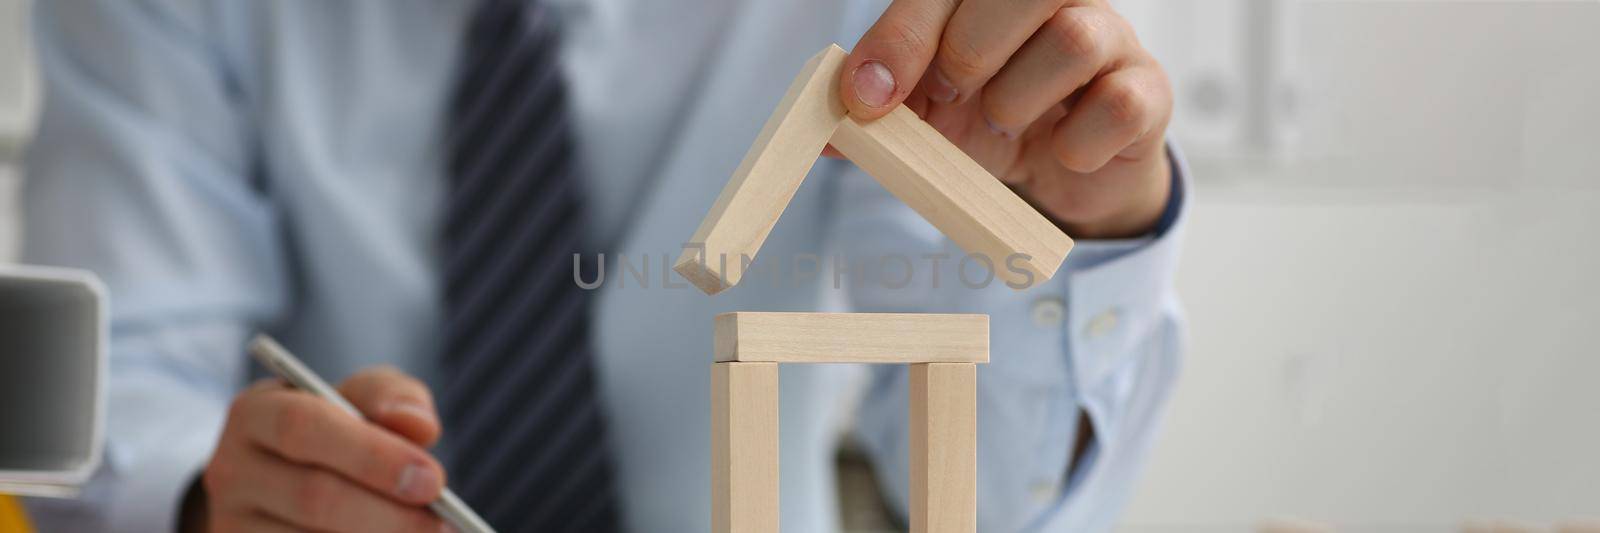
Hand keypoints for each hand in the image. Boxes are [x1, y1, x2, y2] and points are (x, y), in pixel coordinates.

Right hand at [193, 367, 448, 531]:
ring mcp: (233, 526)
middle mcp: (231, 472)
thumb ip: (390, 397)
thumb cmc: (337, 433)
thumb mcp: (358, 399)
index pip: (304, 427)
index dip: (372, 455)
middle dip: (387, 513)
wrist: (287, 482)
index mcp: (254, 414)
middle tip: (442, 522)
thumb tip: (419, 426)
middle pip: (312, 496)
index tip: (433, 479)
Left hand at [840, 0, 1172, 238]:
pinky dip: (1077, 142)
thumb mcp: (921, 116)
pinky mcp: (1148, 91)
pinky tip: (1059, 151)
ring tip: (1004, 123)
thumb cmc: (993, 119)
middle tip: (953, 97)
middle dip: (968, 53)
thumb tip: (822, 126)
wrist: (1065, 170)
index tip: (869, 96)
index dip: (904, 35)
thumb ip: (872, 112)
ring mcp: (1111, 37)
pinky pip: (1119, 103)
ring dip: (1020, 99)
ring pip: (1075, 38)